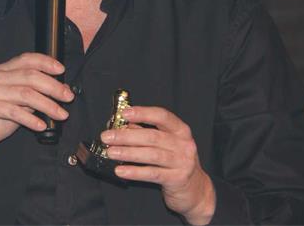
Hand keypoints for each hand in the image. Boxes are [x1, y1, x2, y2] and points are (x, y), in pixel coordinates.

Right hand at [0, 53, 73, 158]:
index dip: (45, 62)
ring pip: (25, 93)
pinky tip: (42, 125)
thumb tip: (60, 90)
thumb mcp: (18, 105)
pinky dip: (31, 119)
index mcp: (1, 71)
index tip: (62, 70)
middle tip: (68, 97)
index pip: (26, 59)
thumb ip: (34, 96)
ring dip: (47, 104)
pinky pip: (14, 111)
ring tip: (61, 114)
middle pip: (29, 76)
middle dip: (53, 86)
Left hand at [101, 106, 215, 224]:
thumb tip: (122, 125)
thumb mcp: (165, 144)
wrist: (196, 190)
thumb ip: (145, 132)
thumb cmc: (175, 162)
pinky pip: (152, 174)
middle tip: (107, 137)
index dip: (143, 113)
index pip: (162, 116)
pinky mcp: (177, 179)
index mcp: (180, 130)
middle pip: (152, 137)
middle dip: (126, 136)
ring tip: (110, 152)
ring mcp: (182, 162)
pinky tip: (120, 170)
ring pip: (151, 155)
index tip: (124, 113)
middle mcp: (184, 144)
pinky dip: (135, 171)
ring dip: (128, 152)